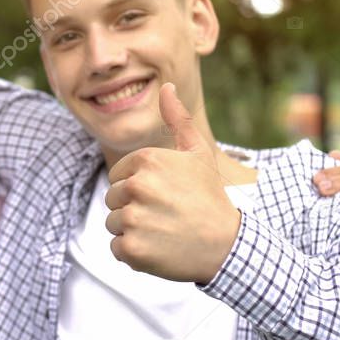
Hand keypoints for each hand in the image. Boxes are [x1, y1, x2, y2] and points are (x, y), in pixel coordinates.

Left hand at [104, 83, 240, 283]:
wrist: (227, 245)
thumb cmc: (209, 197)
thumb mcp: (197, 153)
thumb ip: (177, 119)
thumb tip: (166, 86)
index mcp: (146, 160)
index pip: (118, 176)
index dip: (138, 187)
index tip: (163, 195)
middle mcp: (137, 186)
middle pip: (113, 199)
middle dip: (134, 209)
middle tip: (165, 215)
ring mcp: (133, 218)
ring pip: (113, 224)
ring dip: (133, 231)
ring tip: (163, 231)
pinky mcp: (132, 248)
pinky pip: (117, 248)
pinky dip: (134, 253)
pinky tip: (159, 249)